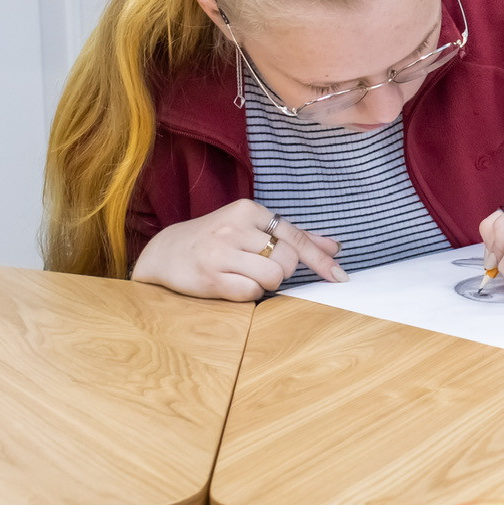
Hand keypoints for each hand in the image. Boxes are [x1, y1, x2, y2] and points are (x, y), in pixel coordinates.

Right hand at [130, 198, 342, 301]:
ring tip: (247, 274)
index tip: (339, 274)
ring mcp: (221, 253)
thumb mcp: (250, 227)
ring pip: (273, 277)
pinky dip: (250, 293)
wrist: (164, 253)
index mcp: (247, 210)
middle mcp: (234, 228)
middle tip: (261, 266)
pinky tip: (233, 284)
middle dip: (283, 270)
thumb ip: (293, 236)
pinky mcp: (210, 278)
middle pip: (287, 260)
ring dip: (268, 282)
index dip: (320, 258)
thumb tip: (336, 247)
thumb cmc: (216, 239)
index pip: (295, 236)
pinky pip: (252, 293)